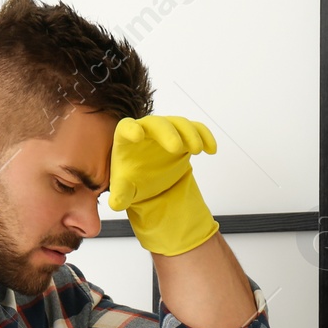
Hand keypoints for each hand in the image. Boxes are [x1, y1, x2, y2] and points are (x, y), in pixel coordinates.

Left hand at [107, 113, 220, 256]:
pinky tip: (212, 150)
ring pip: (180, 124)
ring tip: (197, 150)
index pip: (126, 128)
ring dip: (190, 134)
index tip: (137, 135)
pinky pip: (196, 130)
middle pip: (157, 123)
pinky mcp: (183, 136)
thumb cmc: (132, 180)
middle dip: (168, 133)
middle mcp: (147, 129)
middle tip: (177, 147)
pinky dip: (205, 137)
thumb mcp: (124, 190)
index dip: (131, 129)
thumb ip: (120, 195)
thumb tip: (116, 204)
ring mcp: (167, 131)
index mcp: (127, 138)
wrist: (149, 181)